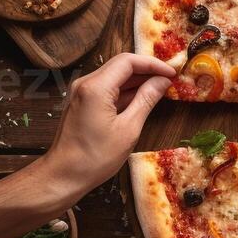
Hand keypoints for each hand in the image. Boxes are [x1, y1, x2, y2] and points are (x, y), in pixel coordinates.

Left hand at [41, 52, 174, 199]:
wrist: (64, 176)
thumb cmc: (96, 157)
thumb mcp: (129, 129)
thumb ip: (146, 100)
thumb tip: (163, 81)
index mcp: (96, 87)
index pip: (129, 61)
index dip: (154, 64)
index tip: (173, 73)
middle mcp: (86, 83)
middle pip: (121, 65)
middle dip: (147, 69)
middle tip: (171, 79)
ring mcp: (83, 92)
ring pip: (115, 76)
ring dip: (138, 80)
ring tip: (162, 87)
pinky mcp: (83, 102)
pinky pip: (108, 88)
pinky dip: (127, 90)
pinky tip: (143, 97)